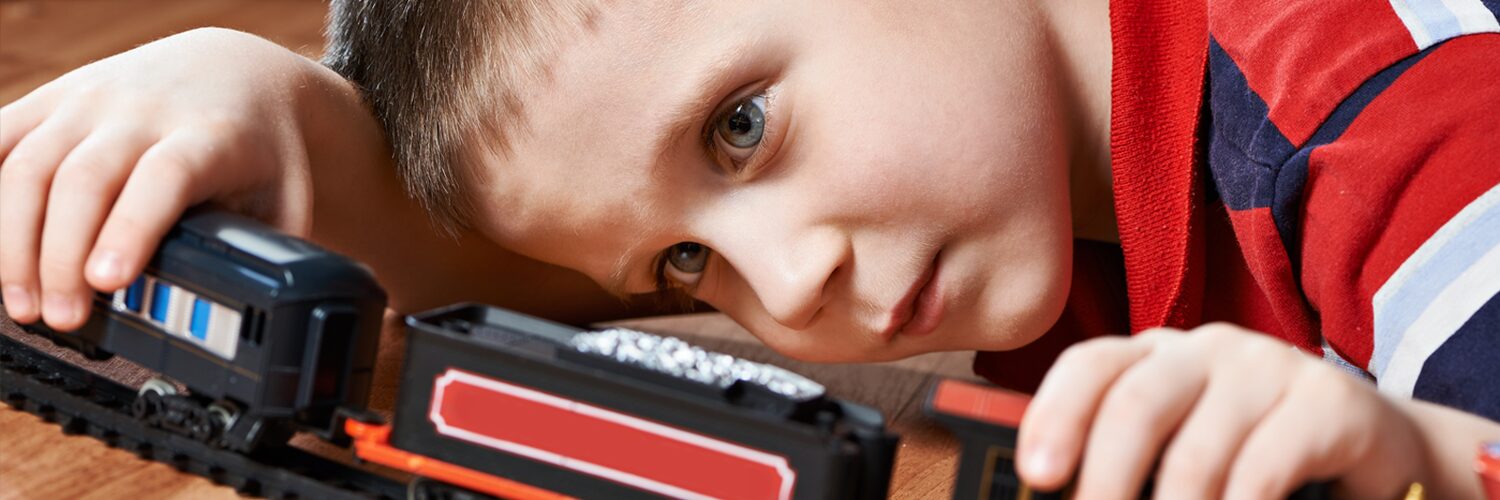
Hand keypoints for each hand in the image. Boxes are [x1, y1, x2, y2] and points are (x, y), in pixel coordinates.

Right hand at [0, 28, 324, 330]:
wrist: (233, 71)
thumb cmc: (256, 144)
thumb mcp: (285, 195)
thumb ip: (273, 253)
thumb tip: (271, 321)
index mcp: (210, 135)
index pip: (165, 177)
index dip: (132, 228)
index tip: (108, 282)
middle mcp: (144, 112)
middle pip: (85, 180)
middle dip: (63, 256)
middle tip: (62, 318)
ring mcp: (90, 102)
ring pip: (31, 165)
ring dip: (17, 242)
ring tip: (25, 305)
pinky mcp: (52, 101)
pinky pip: (3, 139)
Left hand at [1015, 323, 1426, 498]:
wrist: (1372, 447)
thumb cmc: (1253, 454)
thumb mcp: (1180, 450)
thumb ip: (1127, 466)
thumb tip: (1066, 496)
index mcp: (1155, 356)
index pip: (1089, 367)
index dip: (1054, 416)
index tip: (1038, 475)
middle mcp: (1205, 350)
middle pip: (1135, 405)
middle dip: (1105, 479)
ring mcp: (1268, 368)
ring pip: (1197, 451)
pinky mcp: (1327, 402)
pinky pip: (1263, 469)